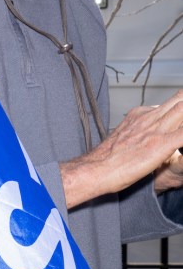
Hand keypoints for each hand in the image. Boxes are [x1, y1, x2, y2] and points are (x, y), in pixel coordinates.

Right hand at [60, 91, 182, 208]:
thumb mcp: (123, 135)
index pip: (171, 103)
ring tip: (180, 128)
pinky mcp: (162, 143)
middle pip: (180, 99)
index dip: (181, 108)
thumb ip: (138, 129)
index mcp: (140, 115)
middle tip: (182, 120)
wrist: (95, 169)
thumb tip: (145, 134)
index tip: (180, 118)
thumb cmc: (107, 159)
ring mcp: (156, 129)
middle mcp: (149, 118)